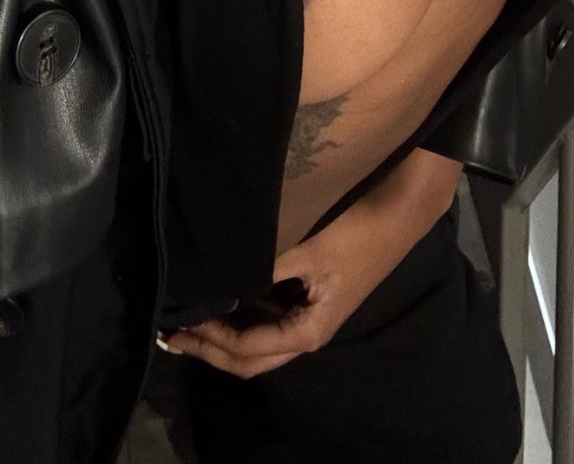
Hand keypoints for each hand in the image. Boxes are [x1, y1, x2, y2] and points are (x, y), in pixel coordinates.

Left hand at [159, 148, 461, 378]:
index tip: (179, 323)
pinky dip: (243, 320)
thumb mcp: (309, 251)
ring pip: (260, 346)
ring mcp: (311, 318)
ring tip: (190, 322)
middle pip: (250, 361)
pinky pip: (270, 323)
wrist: (401, 212)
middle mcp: (307, 334)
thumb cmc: (358, 233)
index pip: (246, 349)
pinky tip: (226, 300)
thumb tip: (219, 280)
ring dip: (225, 339)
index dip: (210, 340)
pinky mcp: (313, 300)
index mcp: (307, 331)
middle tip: (172, 336)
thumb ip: (265, 270)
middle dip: (210, 352)